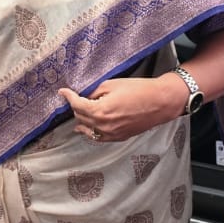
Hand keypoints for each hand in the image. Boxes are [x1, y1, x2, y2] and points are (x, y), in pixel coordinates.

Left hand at [59, 74, 183, 142]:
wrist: (160, 102)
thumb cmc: (138, 90)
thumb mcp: (112, 84)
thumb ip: (94, 92)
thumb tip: (84, 95)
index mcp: (99, 111)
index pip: (76, 105)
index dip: (68, 97)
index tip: (63, 91)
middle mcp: (103, 126)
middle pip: (80, 117)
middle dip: (75, 107)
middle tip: (75, 97)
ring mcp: (111, 134)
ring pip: (87, 129)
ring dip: (82, 119)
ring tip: (80, 111)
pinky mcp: (119, 137)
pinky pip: (99, 137)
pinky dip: (92, 130)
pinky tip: (90, 125)